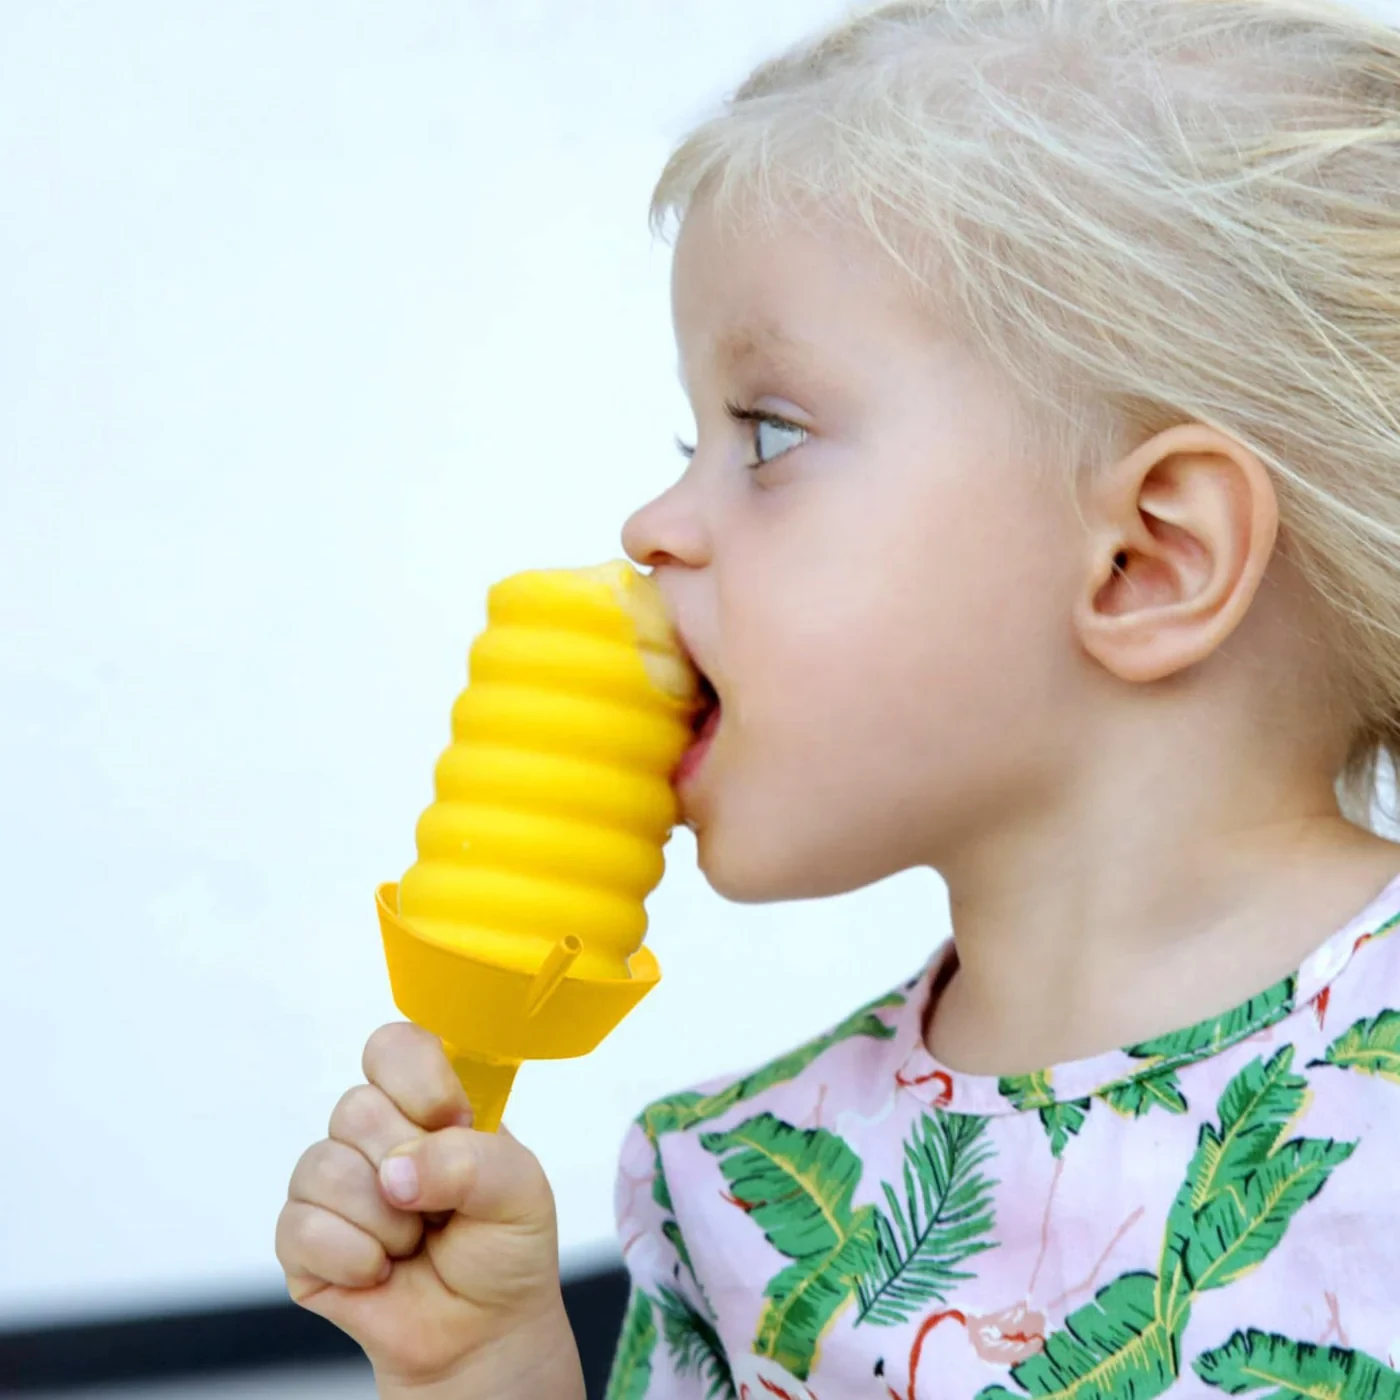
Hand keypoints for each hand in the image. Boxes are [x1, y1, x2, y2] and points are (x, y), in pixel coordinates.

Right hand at [275, 1023, 581, 1393]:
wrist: (481, 1333)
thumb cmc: (503, 1249)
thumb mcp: (521, 1191)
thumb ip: (473, 1161)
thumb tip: (396, 1171)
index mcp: (428, 1103)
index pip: (394, 1046)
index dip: (416, 1078)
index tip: (450, 1119)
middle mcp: (375, 1133)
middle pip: (356, 1109)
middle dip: (410, 1168)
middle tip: (440, 1207)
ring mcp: (333, 1183)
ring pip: (324, 1167)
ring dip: (385, 1222)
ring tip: (414, 1242)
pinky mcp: (302, 1239)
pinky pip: (301, 1228)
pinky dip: (352, 1258)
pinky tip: (380, 1271)